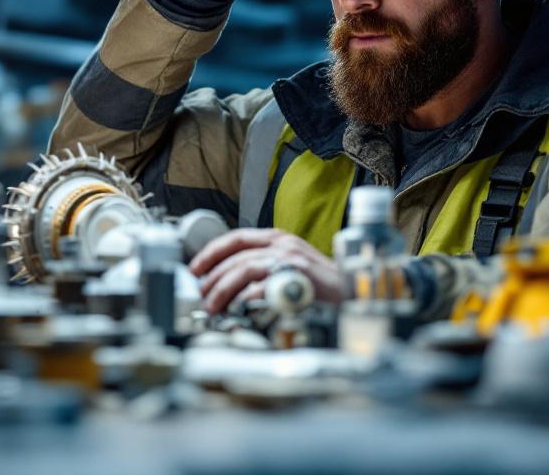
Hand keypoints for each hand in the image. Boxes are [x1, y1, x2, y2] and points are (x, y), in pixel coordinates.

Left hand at [189, 228, 342, 314]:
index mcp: (279, 239)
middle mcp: (283, 244)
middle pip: (236, 255)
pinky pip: (261, 288)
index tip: (195, 268)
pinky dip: (244, 300)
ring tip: (213, 306)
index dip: (212, 252)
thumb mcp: (289, 266)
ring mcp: (290, 260)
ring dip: (223, 289)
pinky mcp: (296, 278)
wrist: (353, 294)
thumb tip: (228, 282)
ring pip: (244, 268)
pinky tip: (237, 311)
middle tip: (202, 294)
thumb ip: (263, 267)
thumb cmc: (321, 286)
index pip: (236, 237)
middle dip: (213, 276)